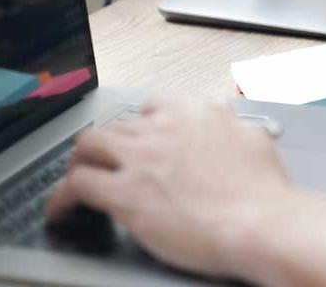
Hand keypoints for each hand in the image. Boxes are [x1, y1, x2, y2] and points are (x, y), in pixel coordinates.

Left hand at [46, 97, 295, 280]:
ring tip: (78, 178)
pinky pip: (77, 185)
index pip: (154, 104)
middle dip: (107, 144)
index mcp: (195, 113)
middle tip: (105, 162)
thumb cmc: (263, 191)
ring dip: (81, 162)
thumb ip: (233, 124)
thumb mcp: (254, 140)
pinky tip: (62, 210)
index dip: (143, 122)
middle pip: (117, 125)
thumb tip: (228, 113)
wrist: (260, 222)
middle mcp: (163, 128)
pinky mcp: (125, 194)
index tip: (142, 136)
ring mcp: (141, 159)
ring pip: (88, 145)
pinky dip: (63, 198)